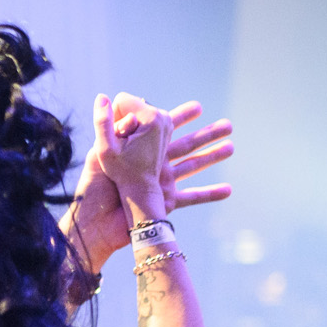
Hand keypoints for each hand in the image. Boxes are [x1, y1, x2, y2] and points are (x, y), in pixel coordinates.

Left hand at [63, 99, 231, 274]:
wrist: (96, 223)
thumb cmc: (93, 189)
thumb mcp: (100, 153)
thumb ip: (110, 129)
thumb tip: (118, 102)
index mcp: (138, 150)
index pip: (162, 129)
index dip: (180, 116)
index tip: (197, 107)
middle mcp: (154, 165)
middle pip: (186, 145)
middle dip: (206, 134)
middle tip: (228, 124)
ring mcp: (163, 184)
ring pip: (194, 166)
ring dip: (214, 156)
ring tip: (232, 146)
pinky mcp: (166, 203)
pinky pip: (192, 198)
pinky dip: (210, 194)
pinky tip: (229, 190)